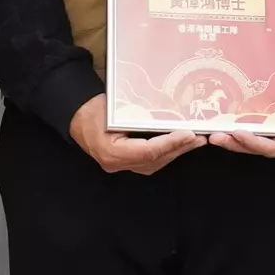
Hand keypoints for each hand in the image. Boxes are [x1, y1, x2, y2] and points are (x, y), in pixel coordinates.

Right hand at [69, 94, 205, 175]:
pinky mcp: (124, 162)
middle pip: (155, 160)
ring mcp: (120, 166)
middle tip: (200, 137)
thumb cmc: (92, 108)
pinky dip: (165, 152)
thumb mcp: (114, 109)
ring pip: (154, 163)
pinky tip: (178, 144)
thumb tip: (168, 116)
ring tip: (195, 141)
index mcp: (111, 152)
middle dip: (179, 148)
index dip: (171, 143)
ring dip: (176, 152)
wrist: (74, 114)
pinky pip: (149, 161)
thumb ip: (138, 117)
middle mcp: (116, 164)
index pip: (148, 151)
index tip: (189, 134)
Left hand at [210, 74, 274, 157]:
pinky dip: (233, 130)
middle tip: (216, 136)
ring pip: (250, 142)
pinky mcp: (265, 125)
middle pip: (258, 148)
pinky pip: (249, 131)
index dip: (255, 143)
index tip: (238, 133)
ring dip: (231, 140)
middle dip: (236, 144)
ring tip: (212, 134)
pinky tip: (219, 125)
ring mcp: (274, 134)